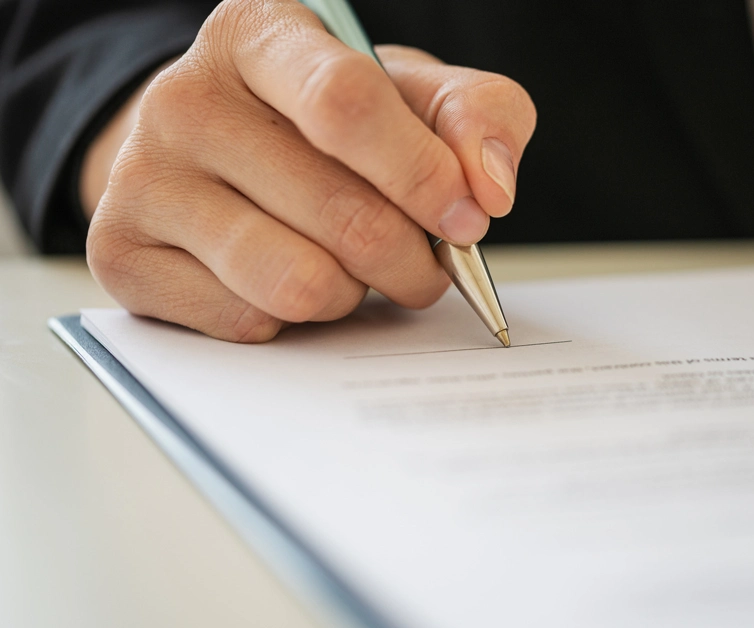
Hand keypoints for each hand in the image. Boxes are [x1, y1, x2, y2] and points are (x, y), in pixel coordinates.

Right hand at [83, 0, 535, 341]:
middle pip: (339, 214)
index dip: (420, 175)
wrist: (224, 155)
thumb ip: (477, 117)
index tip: (466, 219)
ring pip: (294, 282)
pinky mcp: (121, 255)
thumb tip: (488, 189)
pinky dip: (291, 320)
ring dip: (352, 295)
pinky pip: (247, 322)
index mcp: (259, 35)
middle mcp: (184, 97)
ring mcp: (141, 179)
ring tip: (354, 273)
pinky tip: (285, 281)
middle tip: (423, 264)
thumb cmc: (331, 126)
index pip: (345, 104)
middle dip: (410, 260)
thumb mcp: (415, 97)